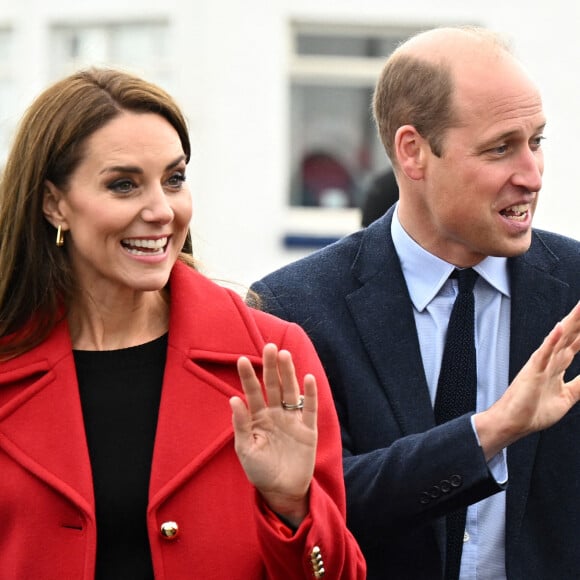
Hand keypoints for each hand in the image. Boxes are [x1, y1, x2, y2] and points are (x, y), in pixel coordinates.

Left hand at [230, 343, 316, 526]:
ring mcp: (292, 420)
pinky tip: (308, 378)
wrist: (282, 492)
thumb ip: (241, 424)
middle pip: (274, 385)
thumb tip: (233, 399)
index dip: (248, 376)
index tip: (241, 359)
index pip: (253, 392)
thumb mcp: (245, 449)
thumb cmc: (259, 471)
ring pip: (291, 392)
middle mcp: (276, 414)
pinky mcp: (308, 430)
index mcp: (258, 417)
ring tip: (284, 355)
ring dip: (288, 374)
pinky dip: (310, 394)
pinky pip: (310, 409)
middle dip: (271, 367)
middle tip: (269, 347)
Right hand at [476, 301, 579, 458]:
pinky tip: (559, 328)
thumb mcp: (567, 398)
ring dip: (570, 323)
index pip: (576, 343)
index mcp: (557, 366)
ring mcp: (541, 363)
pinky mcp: (533, 371)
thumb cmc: (533, 411)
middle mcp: (550, 360)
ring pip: (559, 338)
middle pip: (570, 335)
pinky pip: (544, 353)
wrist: (512, 422)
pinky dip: (551, 340)